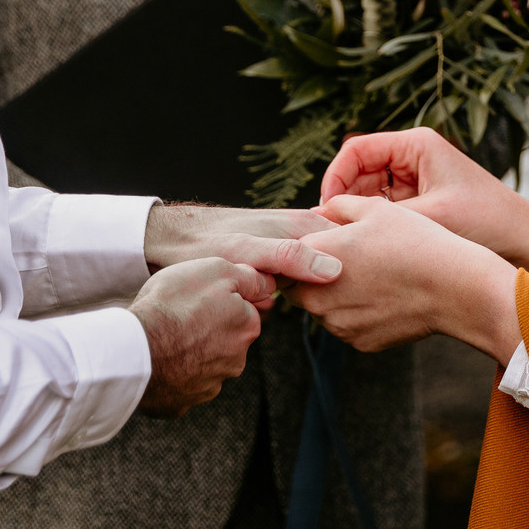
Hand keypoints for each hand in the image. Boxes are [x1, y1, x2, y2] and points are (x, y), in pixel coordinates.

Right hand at [129, 257, 271, 416]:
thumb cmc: (172, 305)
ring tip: (165, 338)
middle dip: (208, 329)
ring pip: (204, 364)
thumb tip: (266, 283)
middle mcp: (235, 361)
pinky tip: (157, 360)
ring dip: (190, 353)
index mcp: (246, 328)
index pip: (243, 311)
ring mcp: (209, 386)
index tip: (199, 298)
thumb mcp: (215, 271)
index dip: (220, 301)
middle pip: (225, 339)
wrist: (134, 349)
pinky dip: (172, 375)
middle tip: (179, 317)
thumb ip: (247, 277)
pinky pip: (180, 386)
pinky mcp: (182, 404)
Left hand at [144, 203, 341, 288]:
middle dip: (325, 287)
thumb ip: (292, 257)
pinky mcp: (270, 263)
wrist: (172, 241)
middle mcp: (300, 233)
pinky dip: (280, 297)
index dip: (356, 267)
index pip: (351, 243)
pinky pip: (288, 284)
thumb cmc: (208, 241)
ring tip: (273, 300)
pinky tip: (263, 304)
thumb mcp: (251, 250)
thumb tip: (334, 270)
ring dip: (300, 295)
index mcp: (305, 224)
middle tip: (302, 301)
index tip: (351, 290)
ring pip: (310, 278)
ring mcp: (286, 248)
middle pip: (333, 264)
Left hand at [288, 196, 520, 360]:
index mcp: (316, 257)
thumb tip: (320, 212)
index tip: (316, 248)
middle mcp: (318, 296)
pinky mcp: (358, 342)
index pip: (283, 260)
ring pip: (323, 310)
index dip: (296, 254)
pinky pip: (347, 326)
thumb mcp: (375, 209)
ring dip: (334, 297)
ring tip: (370, 277)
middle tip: (344, 262)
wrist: (453, 288)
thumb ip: (338, 206)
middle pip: (297, 289)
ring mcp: (338, 324)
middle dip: (311, 277)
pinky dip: (357, 314)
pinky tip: (384, 296)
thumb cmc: (415, 242)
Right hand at [321, 128, 528, 275]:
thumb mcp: (431, 217)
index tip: (325, 211)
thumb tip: (331, 222)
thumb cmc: (489, 223)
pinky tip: (369, 249)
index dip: (334, 178)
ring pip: (370, 194)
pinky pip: (387, 210)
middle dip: (344, 202)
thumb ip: (380, 217)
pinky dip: (376, 226)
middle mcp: (414, 156)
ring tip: (347, 244)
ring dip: (358, 216)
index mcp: (417, 145)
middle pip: (358, 173)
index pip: (356, 151)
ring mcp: (418, 180)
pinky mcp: (423, 202)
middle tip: (331, 234)